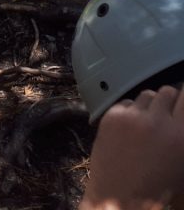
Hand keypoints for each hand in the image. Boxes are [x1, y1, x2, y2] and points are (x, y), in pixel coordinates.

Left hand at [80, 85, 183, 209]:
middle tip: (166, 112)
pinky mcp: (112, 117)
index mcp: (182, 136)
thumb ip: (182, 134)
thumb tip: (180, 113)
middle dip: (169, 100)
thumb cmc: (157, 188)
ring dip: (150, 105)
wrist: (120, 199)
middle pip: (168, 91)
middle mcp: (159, 122)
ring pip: (147, 94)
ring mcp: (133, 118)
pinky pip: (126, 102)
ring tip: (148, 121)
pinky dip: (130, 111)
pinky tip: (130, 128)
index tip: (182, 101)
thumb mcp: (182, 162)